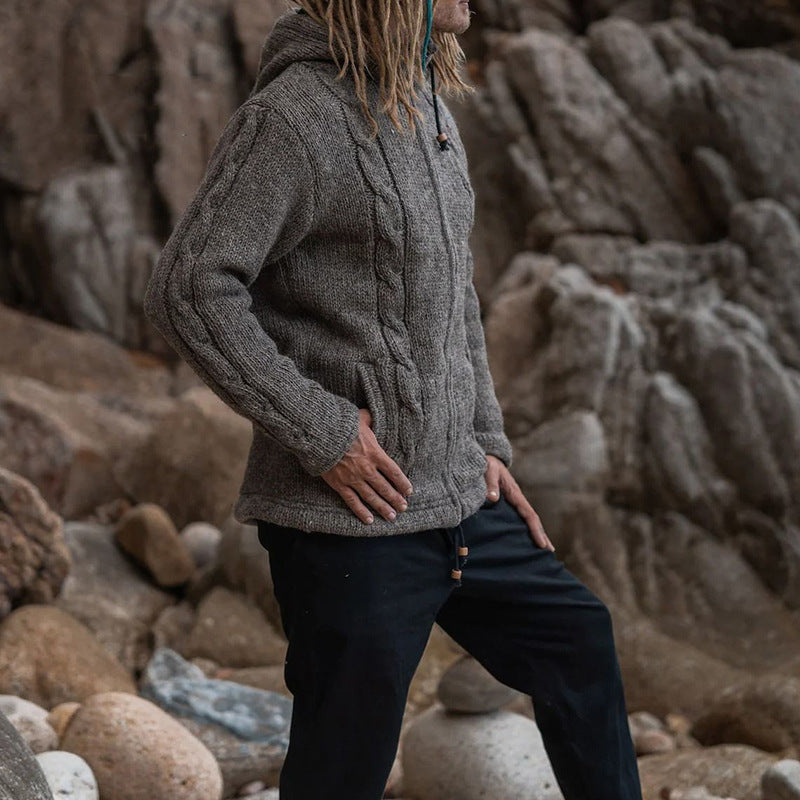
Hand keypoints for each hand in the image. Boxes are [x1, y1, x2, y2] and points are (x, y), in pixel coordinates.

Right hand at [321, 408, 413, 524]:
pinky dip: (361, 511)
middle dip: (396, 499)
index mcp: (375, 453)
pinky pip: (352, 501)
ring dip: (383, 507)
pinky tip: (368, 520)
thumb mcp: (360, 418)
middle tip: (403, 508)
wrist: (321, 435)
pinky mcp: (340, 484)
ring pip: (372, 497)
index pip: (394, 471)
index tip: (409, 491)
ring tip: (391, 516)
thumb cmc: (342, 425)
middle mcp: (367, 469)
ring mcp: (353, 478)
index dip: (403, 483)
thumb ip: (369, 419)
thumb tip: (373, 415)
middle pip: (385, 487)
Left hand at [484, 454, 554, 550]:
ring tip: (541, 551)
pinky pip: (517, 518)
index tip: (542, 544)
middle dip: (541, 535)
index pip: (529, 514)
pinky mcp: (507, 504)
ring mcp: (513, 502)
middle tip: (550, 553)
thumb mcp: (488, 470)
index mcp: (515, 493)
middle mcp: (517, 500)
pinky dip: (523, 529)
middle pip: (532, 520)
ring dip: (534, 534)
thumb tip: (492, 498)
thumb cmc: (488, 464)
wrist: (488, 458)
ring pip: (526, 520)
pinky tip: (522, 540)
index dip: (536, 530)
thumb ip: (490, 483)